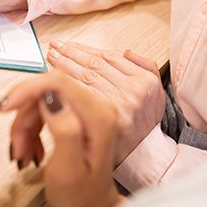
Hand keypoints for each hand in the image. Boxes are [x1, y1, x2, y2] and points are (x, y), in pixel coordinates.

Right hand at [0, 72, 124, 206]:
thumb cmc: (80, 196)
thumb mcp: (68, 169)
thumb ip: (64, 130)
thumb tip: (51, 98)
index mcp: (98, 116)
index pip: (56, 83)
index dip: (26, 91)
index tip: (4, 108)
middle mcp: (96, 106)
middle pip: (45, 91)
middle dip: (23, 116)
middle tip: (16, 145)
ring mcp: (86, 108)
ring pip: (39, 100)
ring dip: (24, 126)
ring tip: (23, 153)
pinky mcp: (76, 113)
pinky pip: (42, 108)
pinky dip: (30, 128)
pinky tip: (30, 148)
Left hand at [46, 41, 165, 163]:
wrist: (137, 161)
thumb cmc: (141, 125)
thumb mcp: (155, 94)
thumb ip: (145, 68)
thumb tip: (127, 52)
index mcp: (144, 81)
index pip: (108, 58)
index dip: (84, 49)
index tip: (68, 45)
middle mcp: (132, 92)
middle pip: (93, 65)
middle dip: (70, 54)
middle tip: (54, 47)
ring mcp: (116, 106)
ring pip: (83, 77)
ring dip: (63, 65)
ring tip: (50, 57)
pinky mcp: (100, 119)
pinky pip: (76, 95)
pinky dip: (62, 85)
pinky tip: (52, 79)